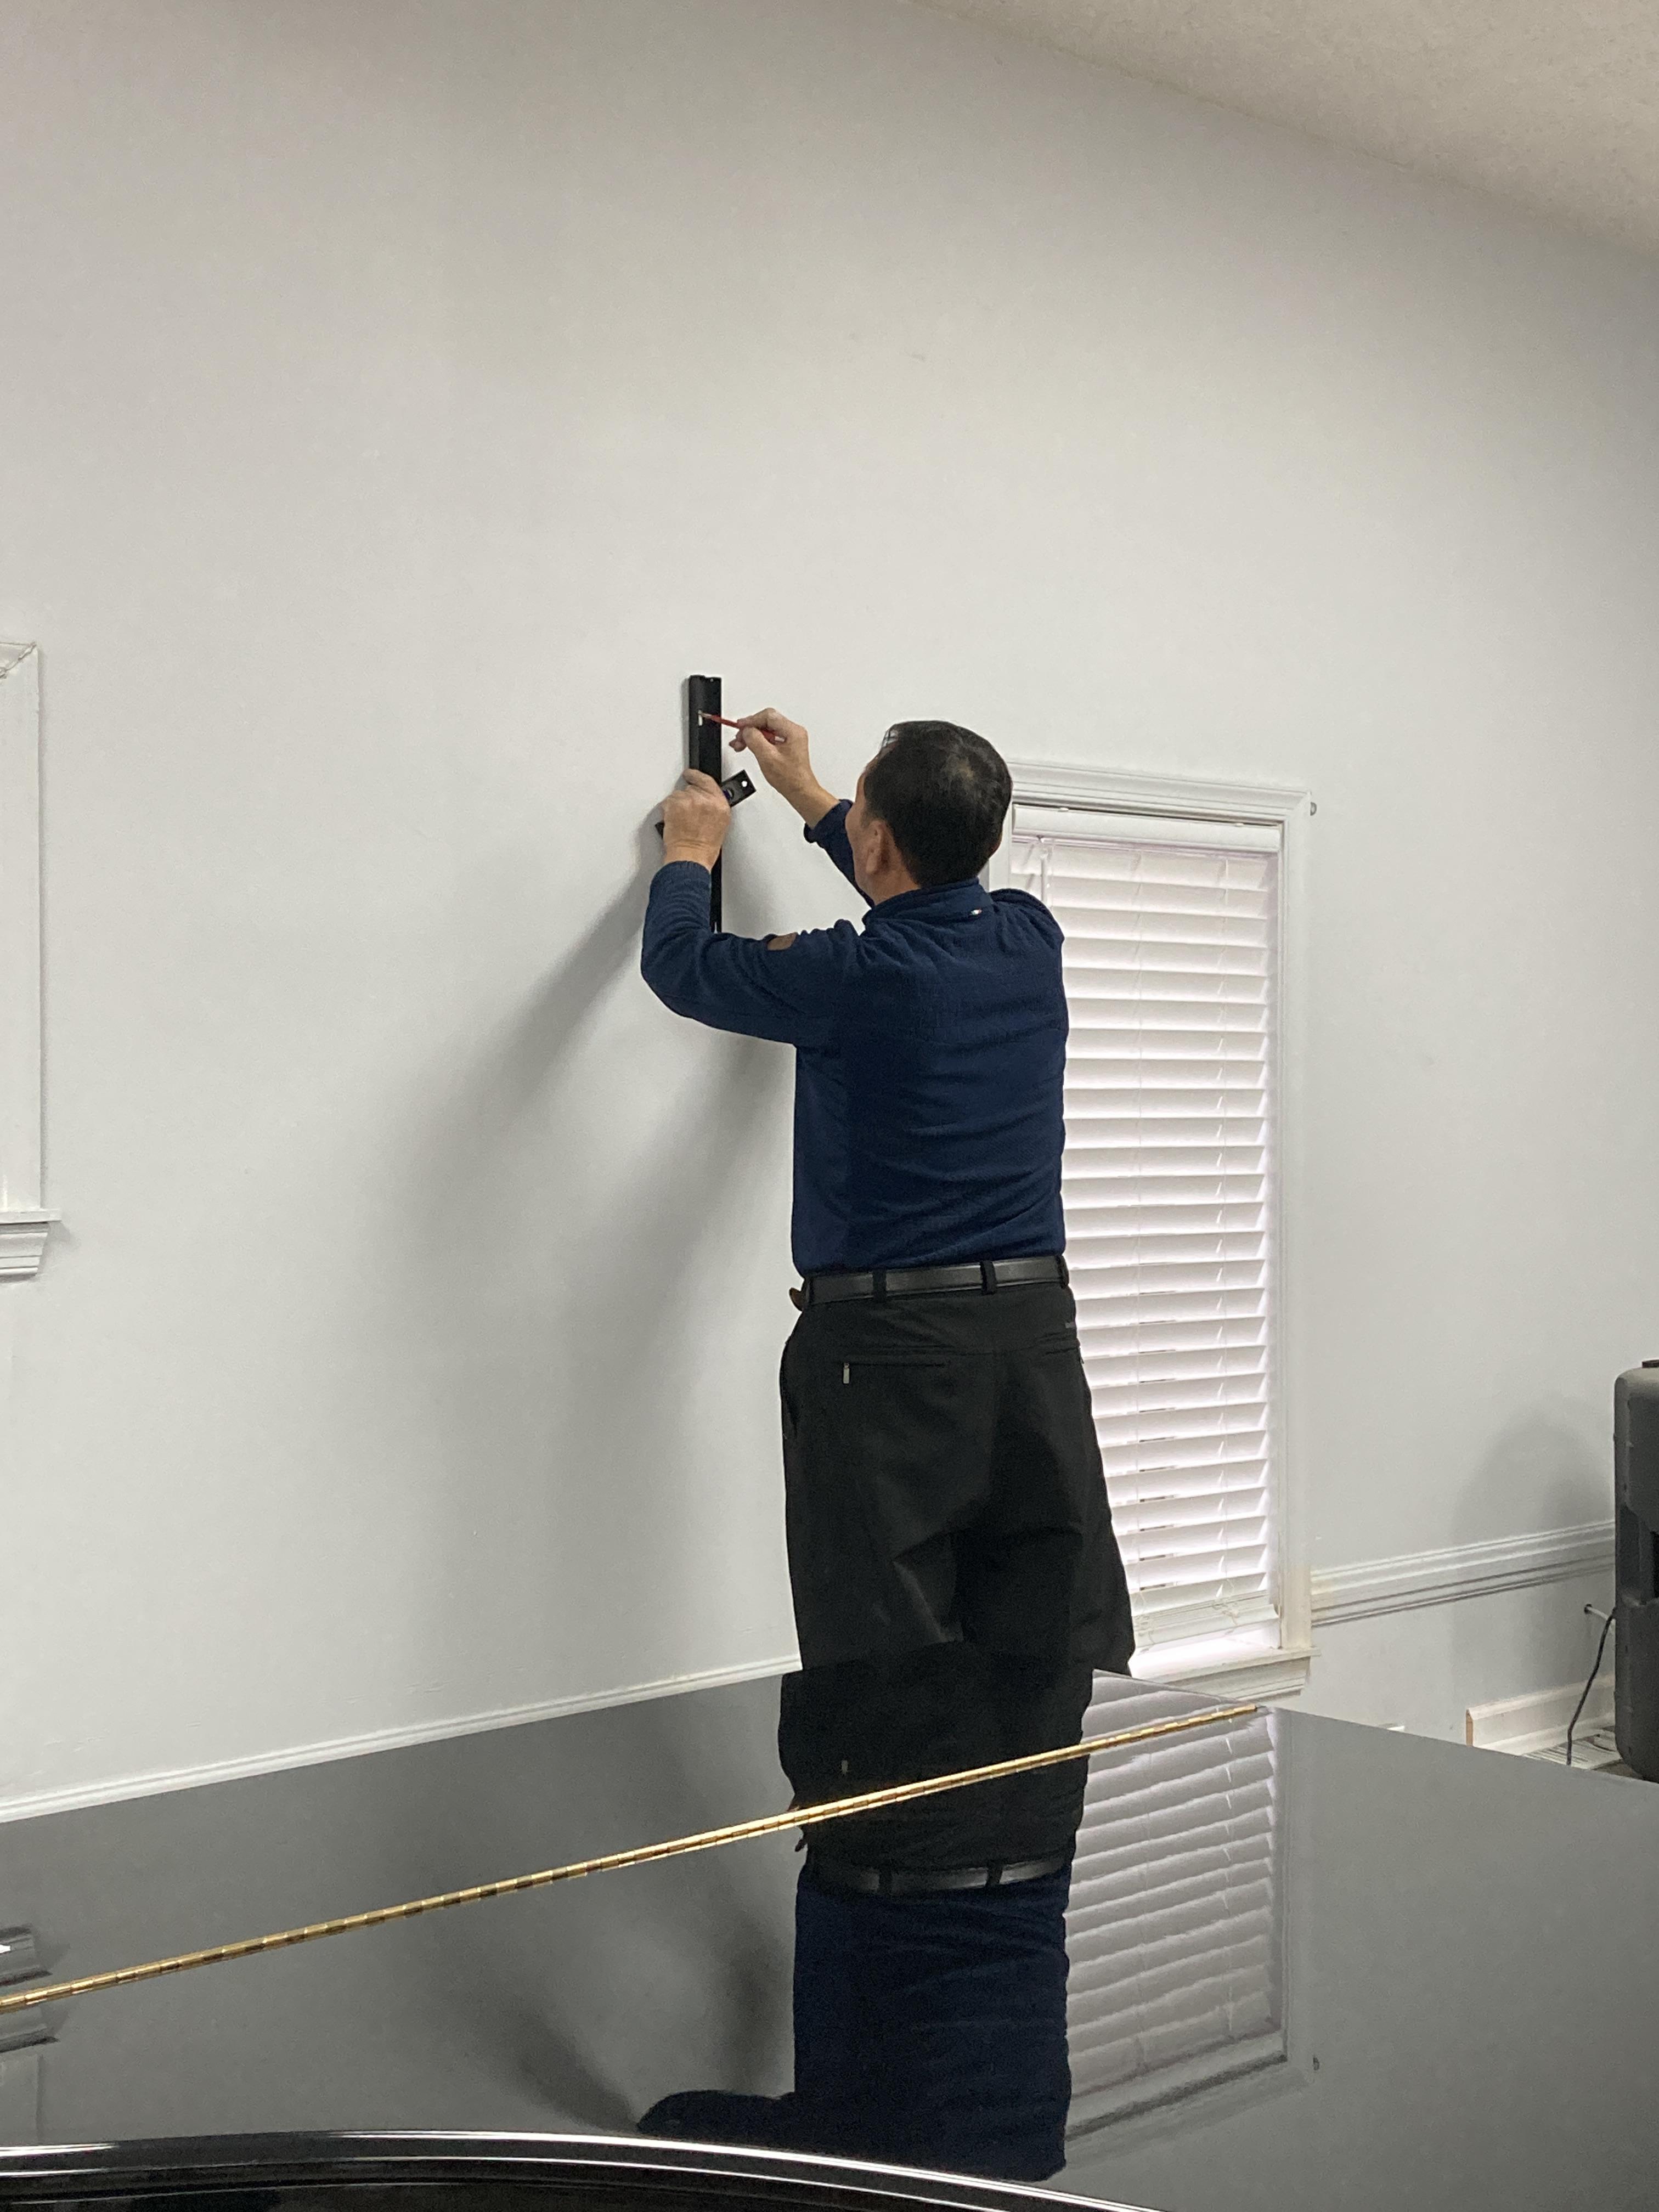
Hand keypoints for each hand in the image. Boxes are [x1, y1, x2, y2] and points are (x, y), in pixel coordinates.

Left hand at [660, 769, 730, 869]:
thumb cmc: (704, 848)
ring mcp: (689, 801)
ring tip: (681, 821)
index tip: (691, 775)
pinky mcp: (675, 804)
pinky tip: (674, 821)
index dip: (697, 776)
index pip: (708, 781)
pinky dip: (668, 810)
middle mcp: (706, 800)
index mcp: (720, 805)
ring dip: (677, 805)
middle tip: (687, 814)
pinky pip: (668, 801)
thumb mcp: (720, 825)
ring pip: (678, 794)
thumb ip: (714, 807)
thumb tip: (705, 799)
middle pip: (691, 788)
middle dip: (687, 798)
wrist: (691, 857)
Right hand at [729, 708, 838, 827]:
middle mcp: (793, 732)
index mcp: (792, 731)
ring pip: (766, 729)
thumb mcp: (767, 757)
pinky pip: (769, 736)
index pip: (768, 716)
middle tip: (738, 738)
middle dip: (749, 729)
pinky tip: (748, 746)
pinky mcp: (786, 744)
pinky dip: (757, 740)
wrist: (799, 791)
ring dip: (751, 735)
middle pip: (766, 721)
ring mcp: (790, 738)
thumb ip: (755, 739)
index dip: (751, 720)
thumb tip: (746, 730)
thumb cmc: (790, 778)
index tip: (739, 727)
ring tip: (740, 744)